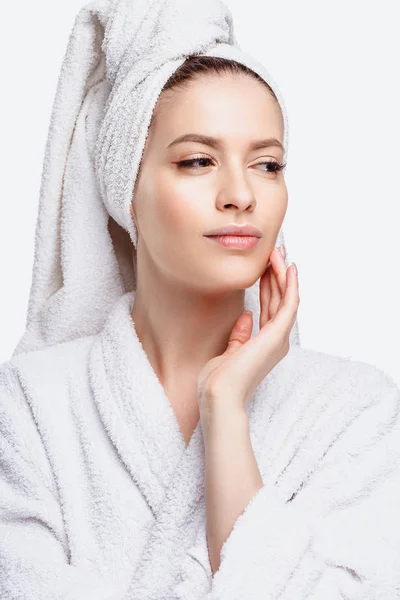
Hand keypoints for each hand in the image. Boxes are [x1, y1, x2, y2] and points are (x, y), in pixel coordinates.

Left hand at [197, 246, 299, 414]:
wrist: (218, 396)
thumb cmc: (219, 381)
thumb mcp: (230, 352)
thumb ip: (240, 335)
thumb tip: (246, 315)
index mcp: (265, 344)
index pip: (269, 307)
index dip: (268, 285)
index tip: (264, 266)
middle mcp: (276, 341)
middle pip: (279, 300)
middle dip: (277, 274)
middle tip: (275, 251)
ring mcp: (278, 339)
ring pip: (286, 299)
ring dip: (283, 274)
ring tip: (278, 252)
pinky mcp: (277, 336)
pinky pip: (288, 305)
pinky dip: (290, 286)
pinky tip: (288, 269)